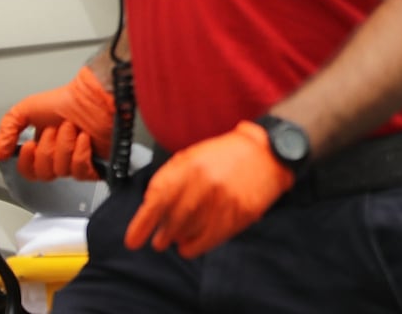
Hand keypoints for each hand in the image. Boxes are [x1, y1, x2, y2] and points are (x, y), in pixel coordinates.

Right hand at [0, 66, 114, 181]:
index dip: (26, 162)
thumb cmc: (67, 99)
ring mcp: (79, 161)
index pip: (29, 171)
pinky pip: (81, 172)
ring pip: (62, 171)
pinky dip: (80, 154)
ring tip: (71, 127)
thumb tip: (1, 153)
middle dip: (47, 149)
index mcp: (44, 146)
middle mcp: (61, 156)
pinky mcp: (97, 165)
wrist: (93, 95)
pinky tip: (84, 138)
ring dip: (64, 146)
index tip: (28, 145)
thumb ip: (8, 130)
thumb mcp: (26, 109)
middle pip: (44, 174)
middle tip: (55, 129)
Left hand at [125, 121, 294, 257]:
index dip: (141, 226)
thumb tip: (148, 204)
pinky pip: (208, 241)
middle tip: (160, 239)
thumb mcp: (191, 156)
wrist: (268, 152)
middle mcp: (206, 186)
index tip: (134, 240)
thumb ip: (168, 178)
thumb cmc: (227, 154)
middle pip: (171, 224)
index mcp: (191, 168)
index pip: (157, 203)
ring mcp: (224, 202)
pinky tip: (191, 244)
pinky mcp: (239, 215)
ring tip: (178, 237)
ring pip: (189, 235)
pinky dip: (194, 247)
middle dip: (162, 237)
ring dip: (178, 240)